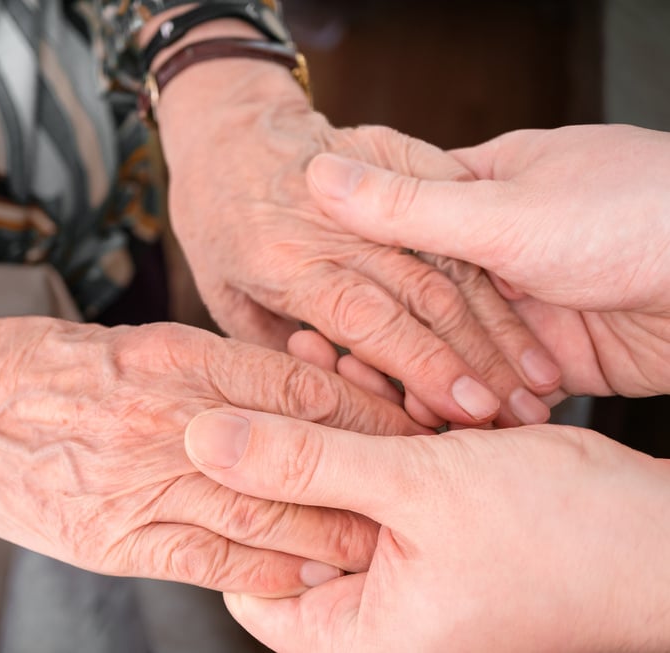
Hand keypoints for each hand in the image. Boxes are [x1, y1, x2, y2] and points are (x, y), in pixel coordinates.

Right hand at [0, 305, 424, 596]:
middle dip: (366, 473)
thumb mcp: (127, 341)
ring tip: (376, 543)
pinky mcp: (109, 539)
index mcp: (172, 354)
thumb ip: (204, 366)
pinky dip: (259, 574)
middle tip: (416, 489)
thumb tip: (284, 391)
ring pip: (261, 513)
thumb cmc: (34, 365)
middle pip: (296, 451)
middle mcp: (163, 416)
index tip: (408, 423)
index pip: (298, 386)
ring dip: (328, 533)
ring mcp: (136, 482)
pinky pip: (203, 561)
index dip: (366, 409)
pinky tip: (302, 581)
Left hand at [156, 61, 558, 426]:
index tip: (470, 409)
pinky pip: (459, 213)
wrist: (227, 131)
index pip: (367, 319)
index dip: (423, 365)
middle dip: (481, 359)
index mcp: (287, 261)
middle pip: (424, 294)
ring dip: (501, 324)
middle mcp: (336, 225)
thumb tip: (337, 410)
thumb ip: (277, 352)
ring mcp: (373, 185)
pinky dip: (495, 266)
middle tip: (522, 415)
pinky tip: (530, 315)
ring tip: (539, 380)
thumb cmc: (219, 225)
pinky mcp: (400, 155)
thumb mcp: (224, 296)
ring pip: (453, 258)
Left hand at [184, 409, 669, 651]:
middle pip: (293, 527)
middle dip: (283, 451)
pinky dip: (373, 430)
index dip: (227, 507)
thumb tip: (201, 443)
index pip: (251, 582)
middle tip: (261, 381)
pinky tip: (359, 366)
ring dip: (329, 427)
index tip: (211, 436)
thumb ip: (303, 463)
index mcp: (361, 635)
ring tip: (311, 352)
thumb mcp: (416, 487)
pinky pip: (383, 481)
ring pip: (339, 493)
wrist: (666, 535)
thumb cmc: (562, 533)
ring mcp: (411, 575)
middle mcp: (381, 616)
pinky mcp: (437, 535)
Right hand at [306, 124, 669, 396]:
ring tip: (389, 423)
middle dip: (386, 350)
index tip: (313, 325)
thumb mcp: (504, 210)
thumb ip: (408, 206)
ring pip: (453, 354)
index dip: (352, 281)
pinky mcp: (555, 359)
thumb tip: (315, 172)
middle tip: (345, 389)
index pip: (391, 237)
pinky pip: (497, 388)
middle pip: (417, 306)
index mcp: (475, 194)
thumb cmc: (635, 212)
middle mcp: (494, 252)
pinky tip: (443, 437)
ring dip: (428, 387)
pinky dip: (474, 412)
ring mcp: (526, 308)